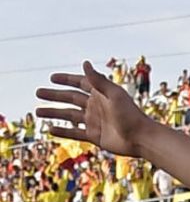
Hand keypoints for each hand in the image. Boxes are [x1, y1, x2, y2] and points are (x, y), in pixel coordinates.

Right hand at [35, 62, 151, 156]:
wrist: (140, 138)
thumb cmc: (130, 115)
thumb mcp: (114, 95)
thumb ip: (98, 80)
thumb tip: (85, 63)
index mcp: (101, 94)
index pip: (80, 83)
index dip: (67, 80)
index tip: (52, 78)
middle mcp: (96, 106)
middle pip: (71, 98)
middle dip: (55, 95)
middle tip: (38, 92)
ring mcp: (94, 121)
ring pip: (69, 115)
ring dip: (54, 113)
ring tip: (37, 111)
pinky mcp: (94, 136)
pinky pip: (74, 133)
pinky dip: (63, 131)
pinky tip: (49, 129)